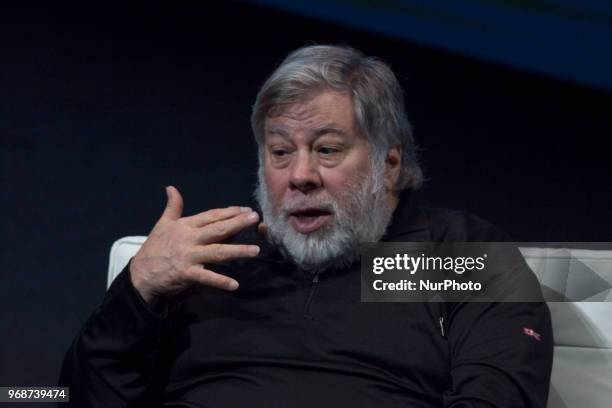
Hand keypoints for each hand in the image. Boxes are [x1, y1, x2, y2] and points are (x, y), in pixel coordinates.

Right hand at [129, 186, 259, 303]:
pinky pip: (206, 277)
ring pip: (217, 252)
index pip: (212, 216)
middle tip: (256, 219)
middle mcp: (190, 239)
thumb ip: (172, 206)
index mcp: (186, 226)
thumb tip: (171, 188)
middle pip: (218, 229)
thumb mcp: (162, 224)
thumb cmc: (154, 248)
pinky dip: (220, 281)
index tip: (246, 210)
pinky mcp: (186, 273)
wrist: (140, 273)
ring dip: (237, 251)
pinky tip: (235, 284)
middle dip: (238, 223)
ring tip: (255, 250)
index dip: (230, 212)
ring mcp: (189, 256)